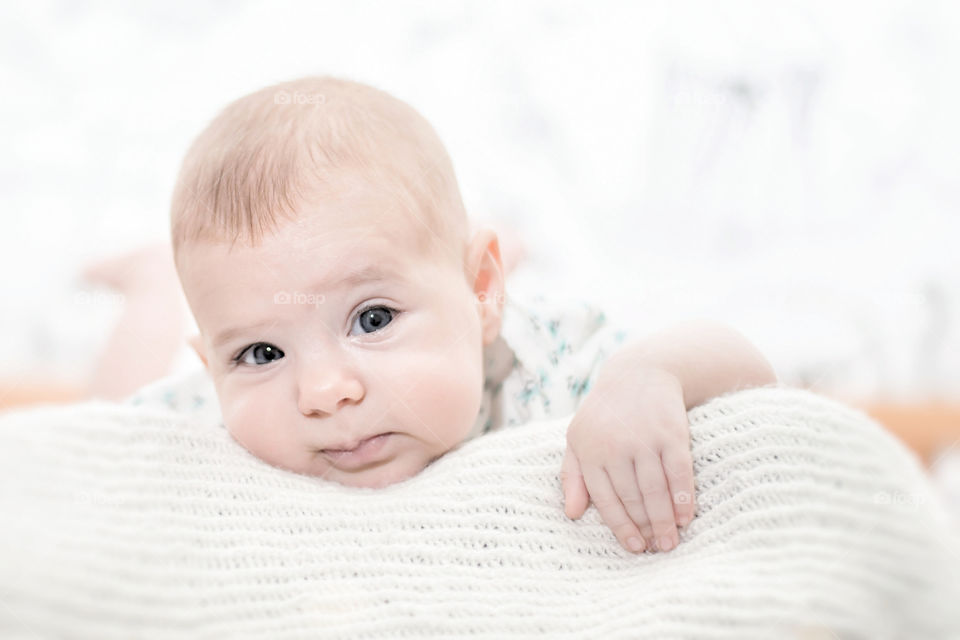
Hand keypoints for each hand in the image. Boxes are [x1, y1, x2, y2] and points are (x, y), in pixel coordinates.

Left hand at [560, 366, 695, 553]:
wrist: (639, 372)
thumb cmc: (604, 414)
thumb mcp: (577, 438)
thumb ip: (571, 475)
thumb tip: (571, 513)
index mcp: (590, 450)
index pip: (606, 499)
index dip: (621, 526)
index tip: (634, 547)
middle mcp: (616, 446)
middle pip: (633, 498)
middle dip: (646, 528)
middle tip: (657, 548)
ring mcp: (644, 439)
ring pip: (655, 491)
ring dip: (665, 521)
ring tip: (671, 542)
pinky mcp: (671, 433)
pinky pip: (679, 474)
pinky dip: (684, 499)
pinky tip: (686, 517)